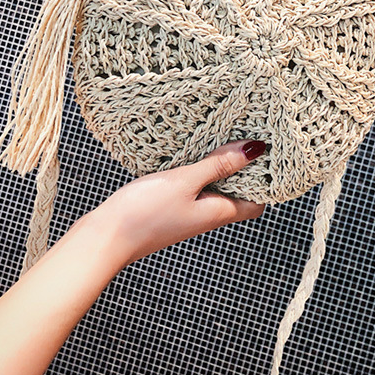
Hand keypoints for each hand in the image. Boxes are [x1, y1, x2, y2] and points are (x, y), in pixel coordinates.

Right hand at [85, 139, 267, 265]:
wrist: (105, 238)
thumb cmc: (144, 213)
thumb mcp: (186, 182)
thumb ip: (219, 165)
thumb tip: (254, 150)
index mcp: (219, 212)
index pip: (258, 202)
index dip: (267, 180)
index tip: (269, 151)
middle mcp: (208, 215)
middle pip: (238, 192)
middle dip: (245, 168)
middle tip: (247, 136)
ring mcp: (190, 212)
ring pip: (216, 188)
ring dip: (221, 166)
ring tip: (223, 137)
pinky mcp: (172, 207)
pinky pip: (195, 187)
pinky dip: (200, 170)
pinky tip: (193, 152)